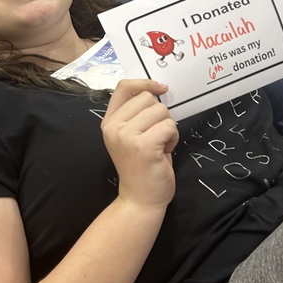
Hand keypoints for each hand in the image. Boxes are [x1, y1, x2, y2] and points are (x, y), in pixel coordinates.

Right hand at [101, 80, 178, 209]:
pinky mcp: (143, 146)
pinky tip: (164, 153)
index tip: (161, 88)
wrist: (140, 200)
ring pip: (161, 111)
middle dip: (160, 115)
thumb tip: (157, 89)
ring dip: (168, 128)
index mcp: (108, 122)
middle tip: (156, 136)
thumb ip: (136, 114)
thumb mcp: (132, 135)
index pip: (124, 87)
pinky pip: (169, 126)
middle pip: (148, 98)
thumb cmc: (141, 166)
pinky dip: (173, 138)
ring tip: (159, 146)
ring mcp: (126, 136)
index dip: (144, 82)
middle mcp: (113, 127)